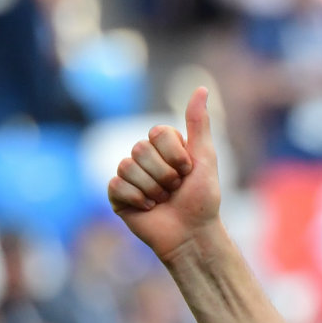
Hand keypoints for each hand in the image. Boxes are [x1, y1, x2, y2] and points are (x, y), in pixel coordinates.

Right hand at [107, 87, 221, 261]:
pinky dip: (138, 200)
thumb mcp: (205, 158)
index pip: (157, 133)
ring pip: (127, 167)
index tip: (188, 172)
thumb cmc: (203, 199)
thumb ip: (199, 124)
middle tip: (175, 190)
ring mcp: (129, 176)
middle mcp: (144, 158)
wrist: (192, 234)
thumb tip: (201, 88)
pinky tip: (148, 209)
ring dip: (152, 189)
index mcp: (163, 147)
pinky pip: (116, 186)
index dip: (176, 155)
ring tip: (163, 201)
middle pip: (140, 149)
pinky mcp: (117, 196)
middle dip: (164, 175)